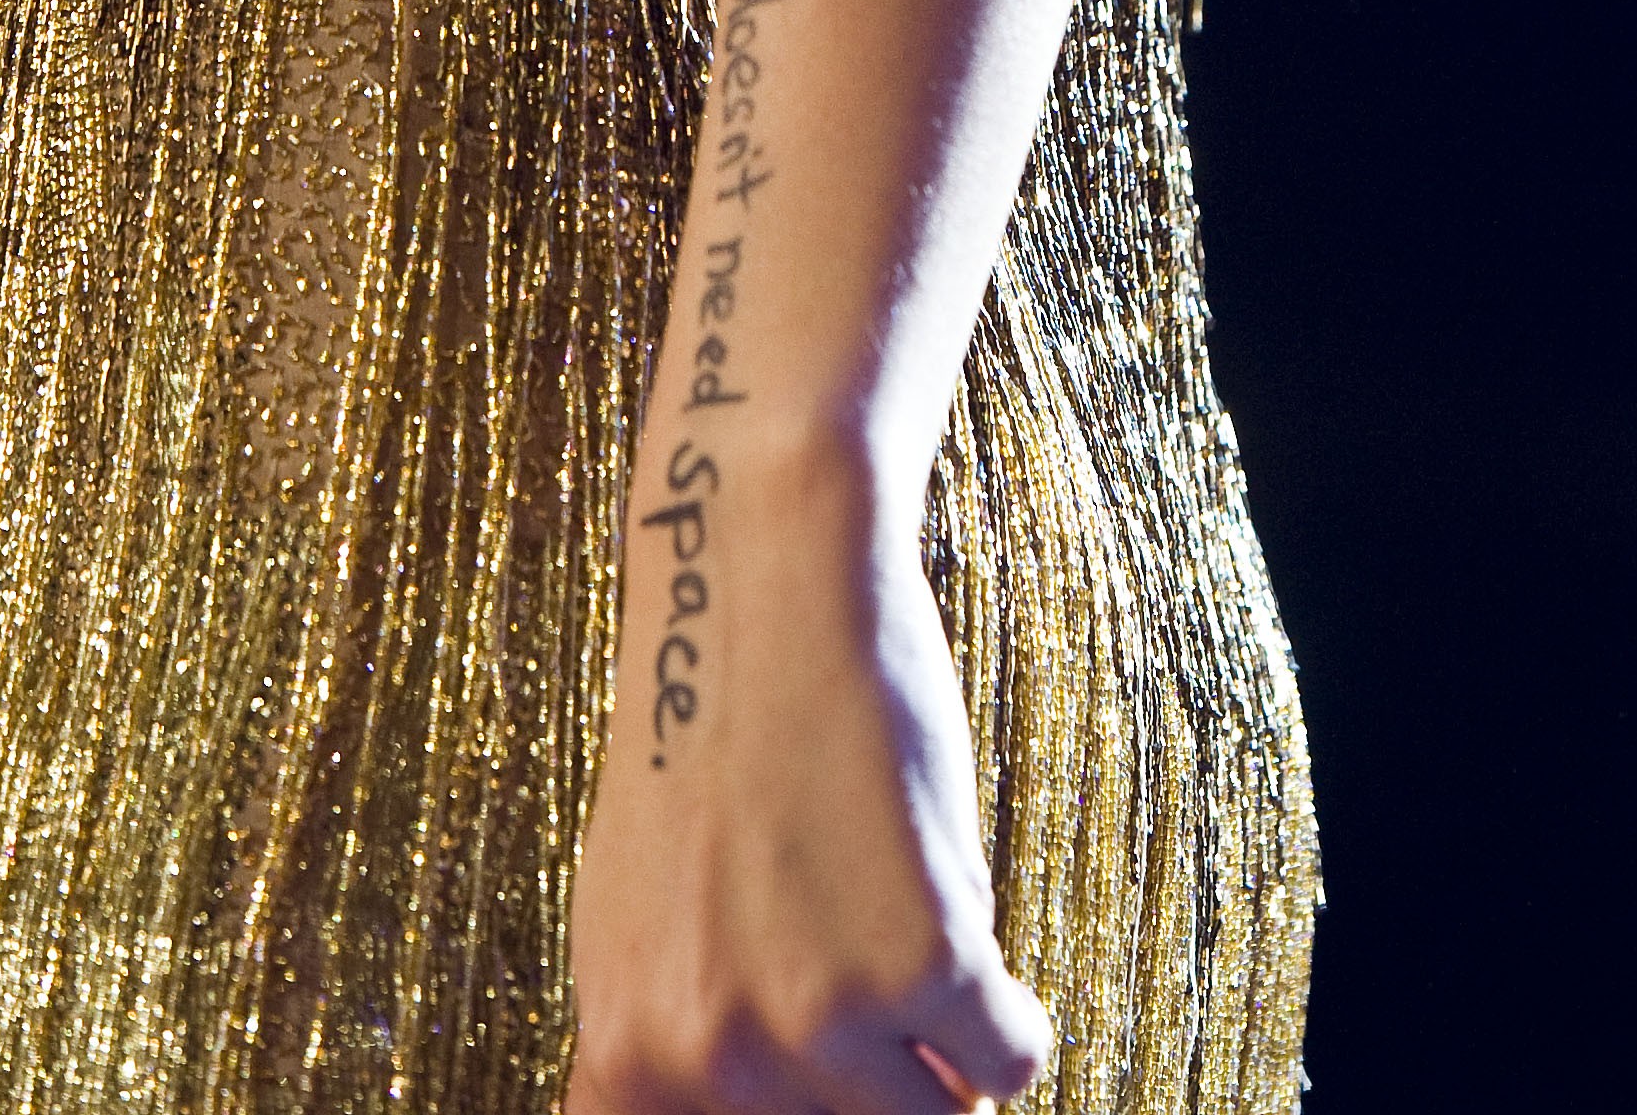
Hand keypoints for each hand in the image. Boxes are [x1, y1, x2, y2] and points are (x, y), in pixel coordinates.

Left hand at [565, 439, 1050, 1114]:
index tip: (838, 1096)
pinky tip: (951, 902)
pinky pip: (1013, 1057)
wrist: (764, 574)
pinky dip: (1009, 1003)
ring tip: (902, 927)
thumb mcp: (638, 924)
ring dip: (943, 1045)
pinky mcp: (925, 962)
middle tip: (867, 986)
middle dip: (874, 1084)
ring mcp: (814, 1020)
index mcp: (623, 1064)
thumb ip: (677, 1057)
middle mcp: (705, 1062)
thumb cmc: (712, 732)